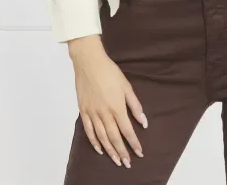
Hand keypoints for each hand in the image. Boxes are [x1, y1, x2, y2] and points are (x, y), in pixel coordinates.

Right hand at [69, 39, 147, 167]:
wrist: (89, 63)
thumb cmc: (110, 72)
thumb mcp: (126, 86)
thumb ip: (135, 105)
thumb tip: (143, 122)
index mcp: (117, 107)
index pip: (127, 130)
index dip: (134, 143)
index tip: (139, 152)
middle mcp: (104, 113)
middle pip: (114, 137)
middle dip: (122, 152)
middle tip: (127, 163)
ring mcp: (92, 113)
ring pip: (101, 137)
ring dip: (109, 151)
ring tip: (116, 160)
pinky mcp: (83, 111)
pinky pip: (89, 131)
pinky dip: (94, 142)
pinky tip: (100, 149)